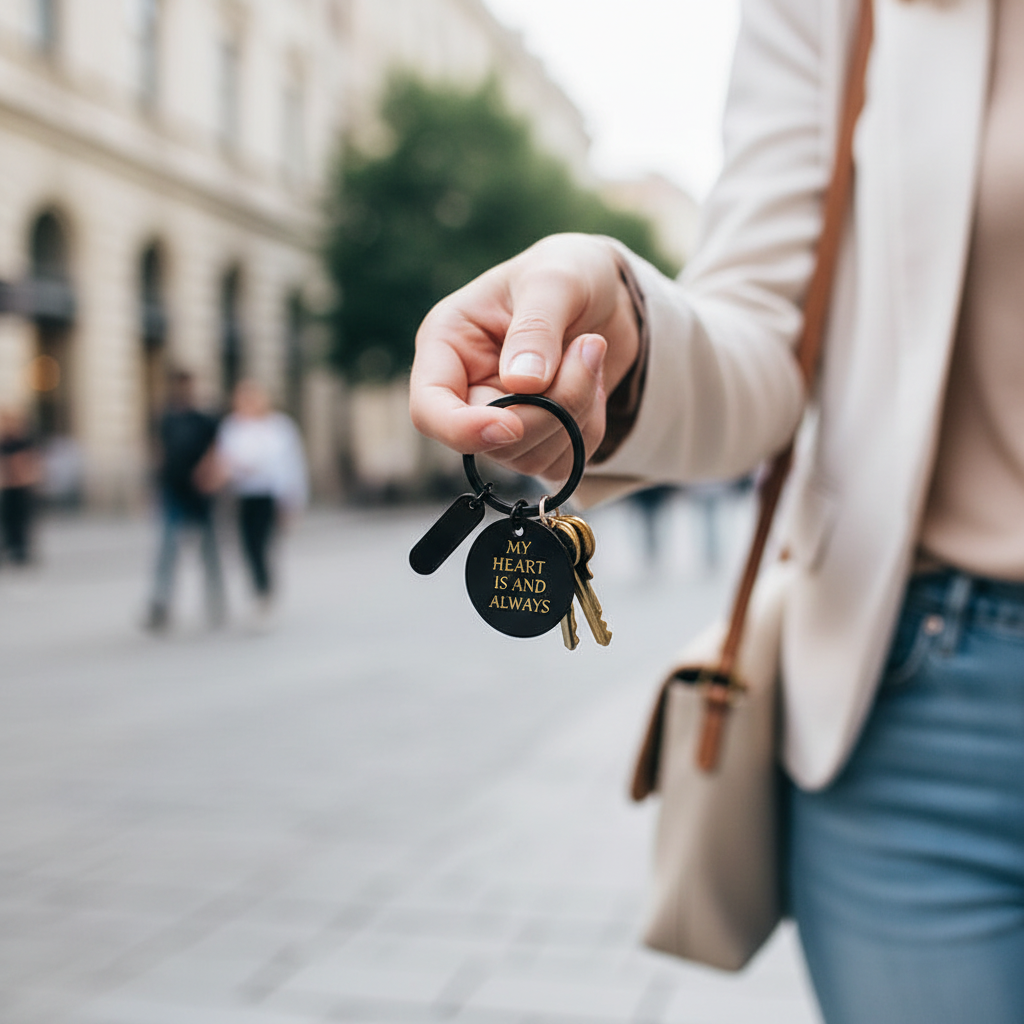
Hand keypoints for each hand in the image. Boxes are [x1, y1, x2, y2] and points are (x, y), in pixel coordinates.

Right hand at [409, 233, 639, 483]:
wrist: (610, 294)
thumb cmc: (569, 272)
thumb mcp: (554, 278)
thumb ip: (536, 326)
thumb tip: (522, 383)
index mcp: (446, 346)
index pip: (429, 411)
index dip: (464, 430)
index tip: (512, 424)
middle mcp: (467, 390)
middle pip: (491, 442)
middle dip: (550, 409)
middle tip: (589, 349)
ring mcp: (503, 421)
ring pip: (530, 457)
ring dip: (577, 414)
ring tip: (591, 354)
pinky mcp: (539, 440)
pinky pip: (562, 464)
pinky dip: (590, 429)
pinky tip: (594, 384)